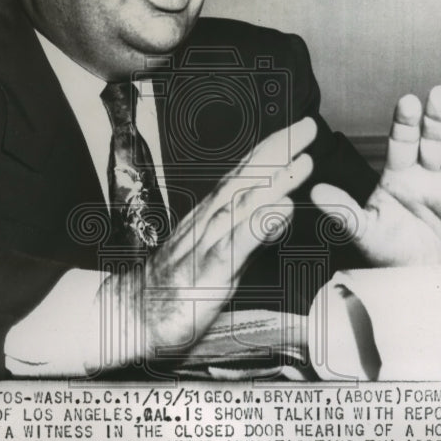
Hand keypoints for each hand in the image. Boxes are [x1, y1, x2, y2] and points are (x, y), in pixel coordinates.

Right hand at [95, 117, 317, 369]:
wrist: (132, 314)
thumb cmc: (176, 285)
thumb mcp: (220, 253)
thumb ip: (250, 231)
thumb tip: (281, 208)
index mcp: (212, 215)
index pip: (245, 174)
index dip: (273, 149)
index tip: (300, 128)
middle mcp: (209, 221)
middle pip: (245, 179)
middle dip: (277, 151)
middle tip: (308, 126)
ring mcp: (207, 244)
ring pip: (242, 206)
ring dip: (273, 182)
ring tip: (302, 162)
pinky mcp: (207, 273)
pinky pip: (235, 245)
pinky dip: (258, 225)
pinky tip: (280, 211)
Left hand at [311, 85, 440, 265]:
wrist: (424, 289)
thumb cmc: (393, 258)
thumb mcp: (366, 233)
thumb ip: (344, 210)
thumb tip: (316, 191)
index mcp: (401, 177)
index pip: (402, 143)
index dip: (406, 123)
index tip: (408, 102)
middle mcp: (430, 178)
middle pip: (436, 142)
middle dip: (438, 120)